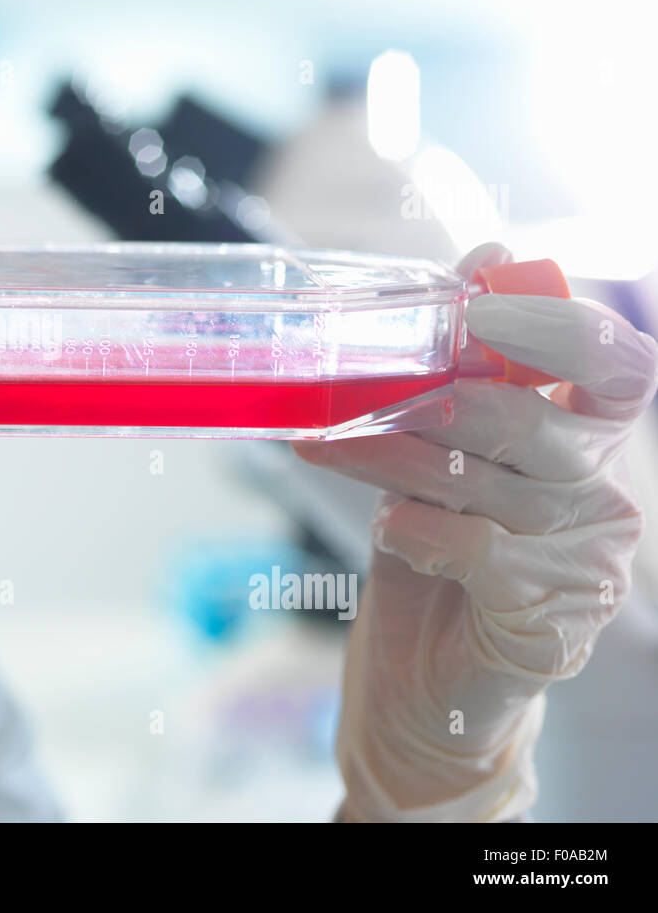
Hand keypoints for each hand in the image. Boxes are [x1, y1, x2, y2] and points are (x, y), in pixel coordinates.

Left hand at [291, 242, 657, 821]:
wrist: (426, 680)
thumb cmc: (433, 551)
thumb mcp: (436, 453)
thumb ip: (459, 373)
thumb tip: (483, 256)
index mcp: (588, 438)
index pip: (613, 366)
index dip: (557, 328)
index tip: (478, 310)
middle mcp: (604, 493)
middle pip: (526, 422)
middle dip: (428, 400)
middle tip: (350, 387)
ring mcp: (588, 561)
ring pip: (485, 482)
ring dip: (389, 456)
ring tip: (324, 444)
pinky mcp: (554, 619)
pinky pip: (477, 550)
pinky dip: (417, 530)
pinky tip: (393, 530)